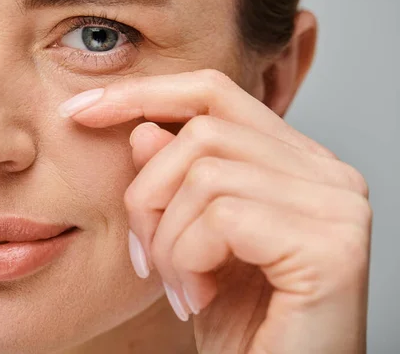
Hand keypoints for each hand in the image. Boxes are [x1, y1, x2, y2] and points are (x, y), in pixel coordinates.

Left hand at [58, 70, 370, 352]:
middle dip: (148, 195)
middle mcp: (329, 175)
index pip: (214, 94)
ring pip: (204, 173)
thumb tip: (145, 128)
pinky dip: (188, 260)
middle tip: (144, 257)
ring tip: (179, 286)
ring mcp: (337, 207)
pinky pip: (221, 216)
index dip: (142, 93)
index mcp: (298, 165)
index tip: (79, 109)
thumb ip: (175, 180)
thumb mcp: (190, 243)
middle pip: (201, 132)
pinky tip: (199, 299)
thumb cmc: (239, 324)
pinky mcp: (330, 247)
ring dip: (167, 239)